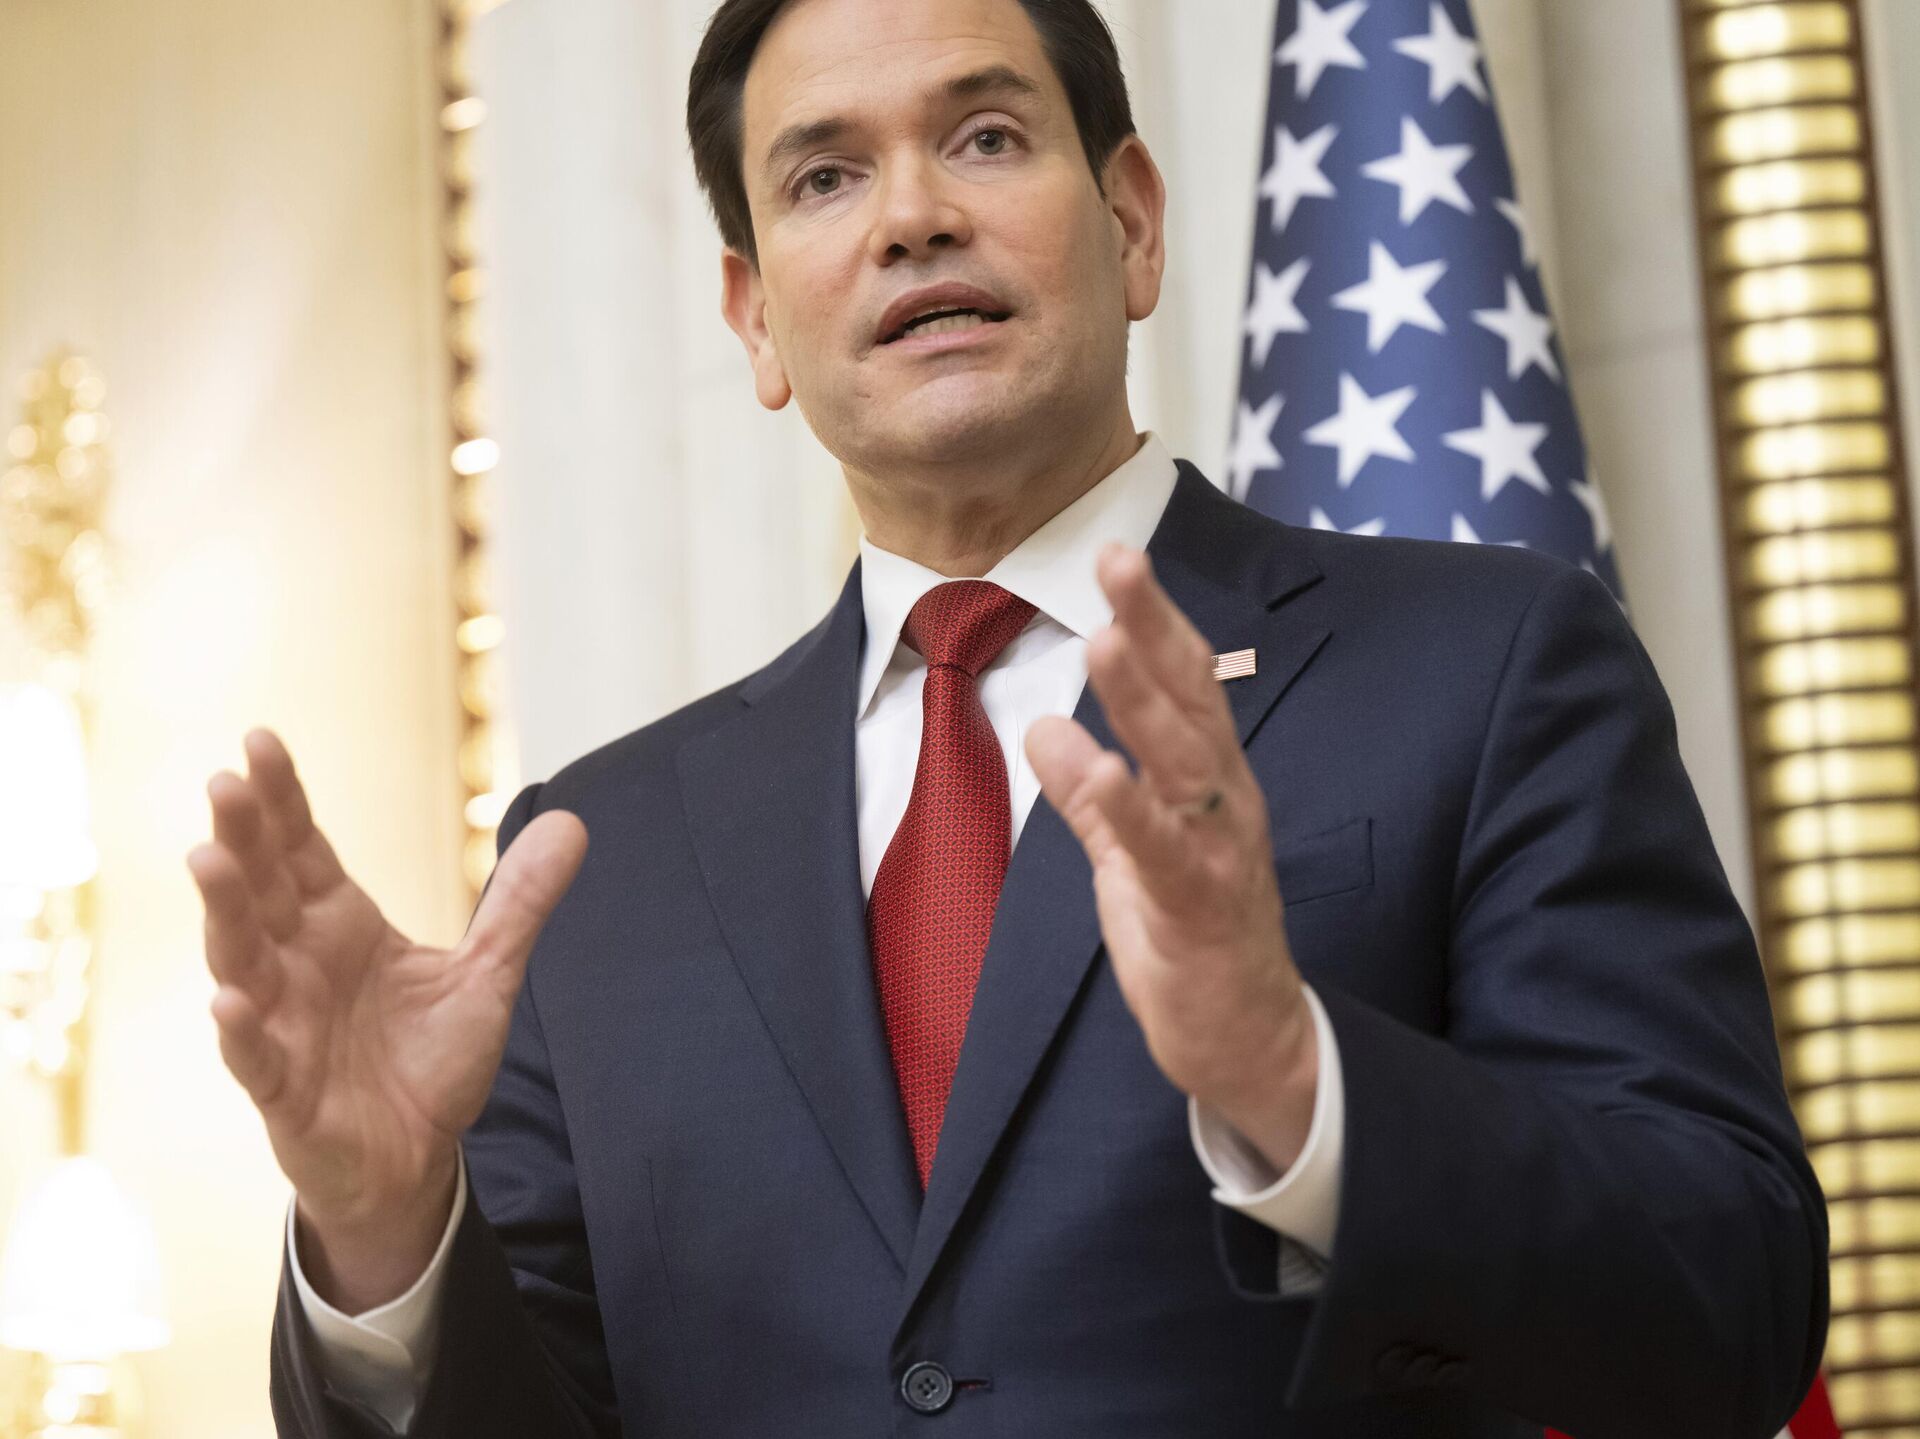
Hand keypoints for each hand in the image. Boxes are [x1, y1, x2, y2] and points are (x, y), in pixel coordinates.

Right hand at [187, 728, 586, 1307]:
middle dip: (242, 836)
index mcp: (338, 927)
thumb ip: (521, 901)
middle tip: (226, 783)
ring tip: (208, 859)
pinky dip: (241, 1030)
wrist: (420, 1161)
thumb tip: (573, 820)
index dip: (281, 800)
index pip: (301, 851)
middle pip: (261, 890)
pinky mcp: (284, 1091)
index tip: (261, 741)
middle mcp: (298, 965)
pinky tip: (229, 1000)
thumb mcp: (488, 974)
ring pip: (241, 960)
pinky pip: (255, 1058)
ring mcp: (283, 1025)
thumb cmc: (431, 1062)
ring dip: (224, 912)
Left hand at [1025, 544, 1317, 1171]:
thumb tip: (1046, 728)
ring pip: (1183, 760)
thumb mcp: (1136, 854)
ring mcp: (1218, 849)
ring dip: (1141, 698)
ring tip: (1098, 642)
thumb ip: (1096, 796)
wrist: (1247, 1036)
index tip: (1118, 553)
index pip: (1189, 681)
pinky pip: (1162, 847)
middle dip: (1153, 626)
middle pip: (1193, 697)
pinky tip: (1089, 761)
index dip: (1155, 617)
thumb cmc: (1194, 934)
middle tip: (1118, 558)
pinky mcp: (1199, 905)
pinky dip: (1125, 803)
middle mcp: (1226, 799)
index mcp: (1212, 778)